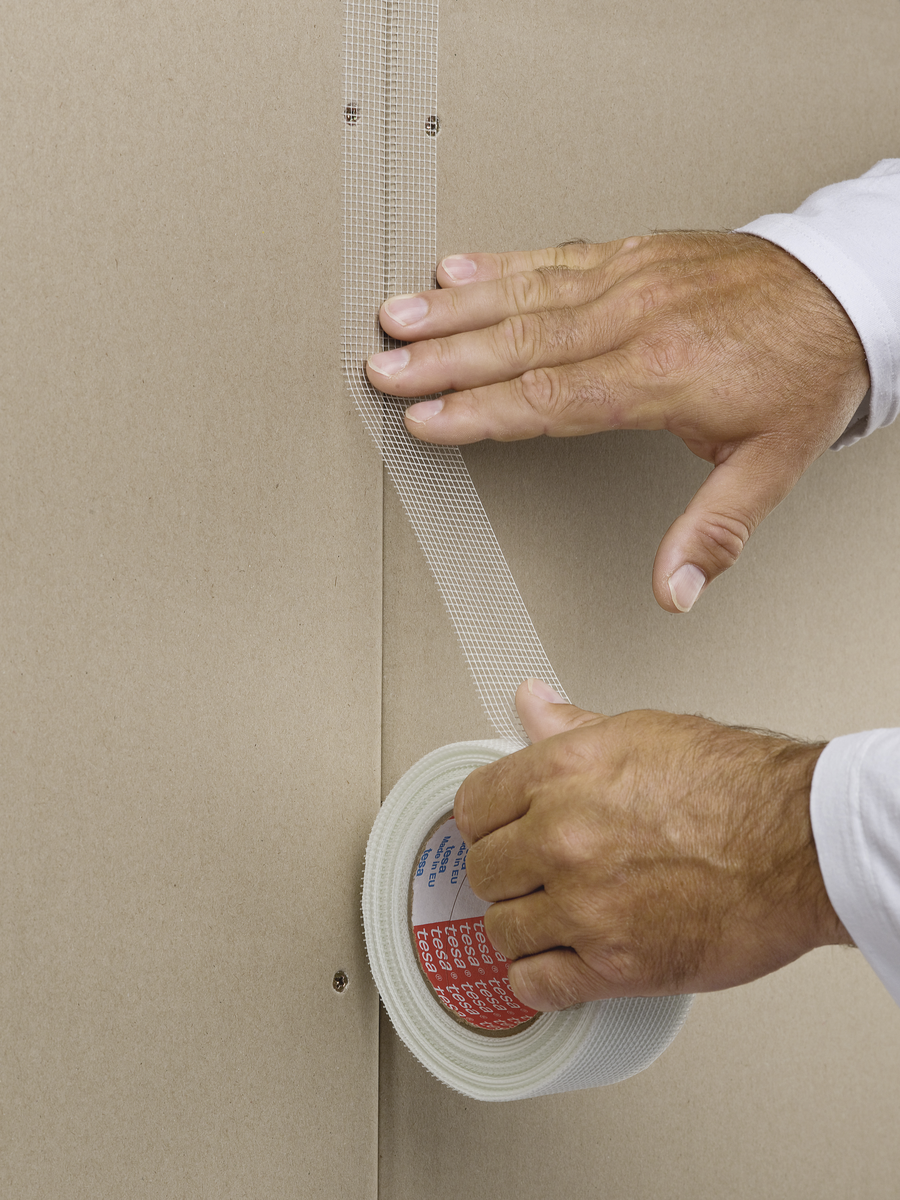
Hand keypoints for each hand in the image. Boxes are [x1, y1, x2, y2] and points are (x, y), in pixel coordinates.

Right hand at [366, 233, 868, 611]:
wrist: (843, 290)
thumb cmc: (804, 372)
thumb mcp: (774, 464)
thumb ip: (714, 529)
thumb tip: (675, 591)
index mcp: (659, 375)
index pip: (548, 399)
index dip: (480, 412)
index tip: (427, 419)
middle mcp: (635, 319)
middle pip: (519, 343)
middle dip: (443, 359)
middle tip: (384, 368)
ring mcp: (630, 279)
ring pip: (524, 293)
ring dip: (454, 307)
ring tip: (398, 315)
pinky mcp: (633, 253)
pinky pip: (553, 255)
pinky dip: (501, 262)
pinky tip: (457, 267)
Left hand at [453, 680, 852, 1010]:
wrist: (803, 845)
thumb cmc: (740, 788)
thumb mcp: (646, 732)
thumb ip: (572, 727)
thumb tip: (530, 704)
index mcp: (564, 772)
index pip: (471, 806)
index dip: (486, 821)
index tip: (498, 832)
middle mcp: (563, 836)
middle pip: (482, 870)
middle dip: (506, 873)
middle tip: (535, 874)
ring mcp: (584, 904)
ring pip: (502, 929)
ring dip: (523, 926)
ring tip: (553, 917)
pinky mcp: (614, 965)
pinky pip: (535, 984)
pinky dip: (539, 979)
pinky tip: (556, 963)